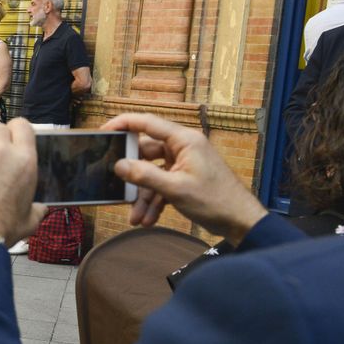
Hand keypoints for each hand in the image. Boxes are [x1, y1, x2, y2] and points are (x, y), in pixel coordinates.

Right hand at [104, 113, 266, 243]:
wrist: (240, 221)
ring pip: (152, 174)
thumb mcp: (175, 189)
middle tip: (117, 187)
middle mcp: (184, 147)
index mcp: (184, 140)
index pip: (147, 123)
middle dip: (133, 176)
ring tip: (136, 216)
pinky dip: (154, 200)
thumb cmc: (215, 201)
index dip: (123, 124)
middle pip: (146, 153)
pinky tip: (148, 218)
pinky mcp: (185, 178)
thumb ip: (144, 176)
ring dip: (143, 196)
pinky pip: (162, 185)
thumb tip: (119, 165)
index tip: (103, 132)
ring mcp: (185, 163)